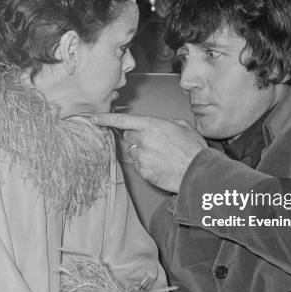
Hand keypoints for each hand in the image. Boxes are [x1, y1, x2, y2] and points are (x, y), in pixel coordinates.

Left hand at [90, 113, 206, 192]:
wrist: (199, 173)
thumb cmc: (193, 149)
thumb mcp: (183, 126)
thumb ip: (165, 122)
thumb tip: (158, 125)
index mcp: (152, 125)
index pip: (121, 120)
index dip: (104, 119)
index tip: (91, 118)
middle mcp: (143, 141)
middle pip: (129, 136)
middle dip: (139, 137)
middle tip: (156, 142)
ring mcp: (142, 158)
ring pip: (135, 152)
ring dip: (144, 152)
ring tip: (164, 156)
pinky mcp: (143, 172)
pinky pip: (140, 166)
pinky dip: (148, 166)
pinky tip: (163, 166)